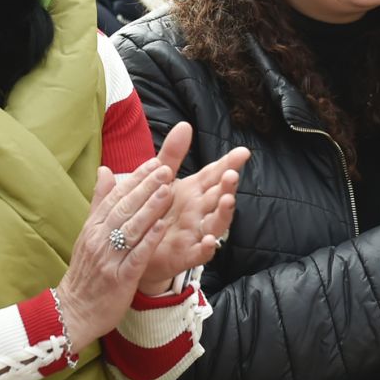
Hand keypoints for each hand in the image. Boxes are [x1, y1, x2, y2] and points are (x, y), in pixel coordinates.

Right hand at [55, 162, 174, 346]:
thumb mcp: (88, 234)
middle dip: (146, 187)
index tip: (155, 163)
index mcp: (93, 227)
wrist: (73, 311)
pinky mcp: (118, 279)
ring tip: (168, 190)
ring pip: (130, 229)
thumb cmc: (86, 273)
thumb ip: (99, 202)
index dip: (136, 179)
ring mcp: (108, 259)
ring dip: (150, 208)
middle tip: (166, 169)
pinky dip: (148, 240)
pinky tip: (161, 227)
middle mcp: (99, 239)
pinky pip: (135, 256)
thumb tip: (104, 170)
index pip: (116, 197)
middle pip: (124, 208)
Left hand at [139, 123, 248, 292]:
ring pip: (217, 223)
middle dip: (228, 185)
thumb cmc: (154, 211)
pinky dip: (207, 248)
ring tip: (227, 201)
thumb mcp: (161, 179)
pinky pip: (200, 253)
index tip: (243, 152)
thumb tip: (185, 124)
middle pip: (219, 195)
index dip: (228, 163)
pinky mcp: (186, 254)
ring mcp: (196, 232)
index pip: (214, 174)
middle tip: (232, 174)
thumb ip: (172, 154)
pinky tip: (209, 241)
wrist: (136, 249)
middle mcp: (200, 210)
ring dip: (224, 213)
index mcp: (194, 190)